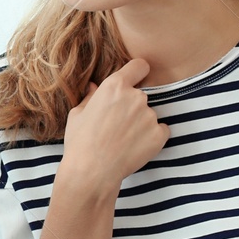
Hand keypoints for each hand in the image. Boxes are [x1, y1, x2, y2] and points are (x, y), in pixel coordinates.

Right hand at [59, 58, 170, 188]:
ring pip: (149, 114)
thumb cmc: (80, 143)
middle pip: (141, 95)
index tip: (136, 80)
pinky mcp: (159, 135)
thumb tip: (94, 87)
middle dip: (132, 106)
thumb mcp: (77, 115)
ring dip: (141, 123)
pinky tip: (135, 147)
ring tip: (123, 140)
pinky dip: (152, 137)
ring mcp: (150, 116)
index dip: (138, 72)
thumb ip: (90, 97)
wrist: (91, 172)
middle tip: (118, 125)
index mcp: (115, 86)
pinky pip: (161, 130)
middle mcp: (136, 97)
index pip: (140, 66)